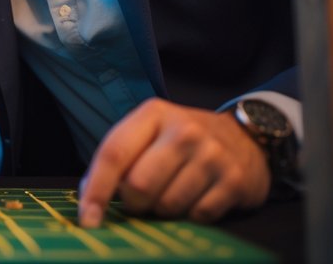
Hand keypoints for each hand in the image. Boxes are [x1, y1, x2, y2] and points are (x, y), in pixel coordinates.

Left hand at [76, 98, 269, 226]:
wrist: (244, 137)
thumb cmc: (183, 139)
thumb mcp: (150, 132)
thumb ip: (120, 157)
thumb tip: (90, 197)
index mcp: (153, 114)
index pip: (114, 154)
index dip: (96, 190)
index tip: (87, 218)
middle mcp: (184, 131)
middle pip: (138, 185)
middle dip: (133, 203)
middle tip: (142, 199)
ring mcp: (212, 155)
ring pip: (167, 206)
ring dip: (162, 210)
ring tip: (172, 192)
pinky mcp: (234, 181)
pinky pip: (197, 216)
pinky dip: (190, 216)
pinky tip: (195, 198)